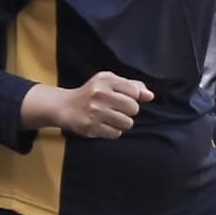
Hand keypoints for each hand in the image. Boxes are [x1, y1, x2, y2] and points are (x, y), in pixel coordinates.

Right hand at [28, 71, 151, 140]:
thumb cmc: (92, 93)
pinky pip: (116, 134)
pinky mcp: (90, 127)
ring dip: (122, 123)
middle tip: (118, 110)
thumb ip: (132, 85)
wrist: (65, 106)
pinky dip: (113, 131)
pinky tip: (104, 125)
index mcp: (105, 80)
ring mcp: (95, 111)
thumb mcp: (109, 82)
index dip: (133, 98)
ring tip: (112, 119)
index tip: (124, 98)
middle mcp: (99, 94)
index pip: (135, 91)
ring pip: (127, 123)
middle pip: (133, 108)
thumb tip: (150, 96)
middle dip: (129, 111)